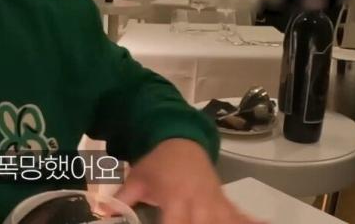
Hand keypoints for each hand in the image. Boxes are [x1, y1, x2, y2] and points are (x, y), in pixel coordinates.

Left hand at [115, 139, 262, 223]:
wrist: (181, 140)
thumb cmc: (157, 164)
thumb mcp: (136, 179)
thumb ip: (121, 199)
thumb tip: (102, 212)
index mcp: (175, 198)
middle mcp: (200, 203)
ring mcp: (216, 204)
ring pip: (225, 222)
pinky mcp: (227, 204)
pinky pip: (243, 218)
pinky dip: (252, 222)